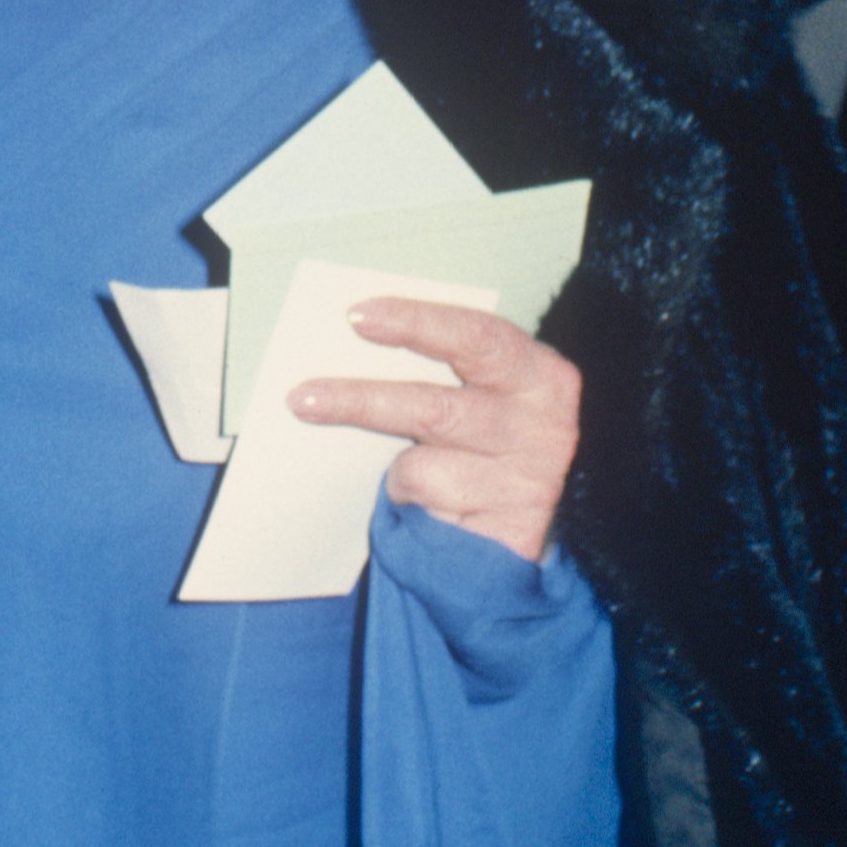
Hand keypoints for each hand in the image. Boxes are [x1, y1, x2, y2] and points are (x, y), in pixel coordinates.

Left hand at [291, 296, 583, 568]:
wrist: (526, 522)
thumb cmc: (491, 442)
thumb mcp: (483, 393)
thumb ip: (445, 370)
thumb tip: (358, 345)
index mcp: (538, 374)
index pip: (478, 337)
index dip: (416, 323)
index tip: (356, 316)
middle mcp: (541, 426)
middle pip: (437, 409)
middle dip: (364, 398)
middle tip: (304, 394)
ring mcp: (523, 483)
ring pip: (419, 465)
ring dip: (366, 439)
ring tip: (314, 416)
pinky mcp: (504, 530)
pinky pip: (428, 506)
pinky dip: (404, 492)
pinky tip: (410, 492)